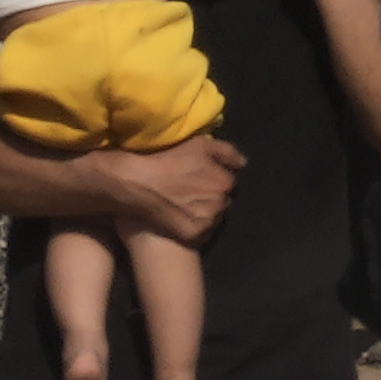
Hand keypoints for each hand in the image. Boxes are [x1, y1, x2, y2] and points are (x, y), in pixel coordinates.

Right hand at [91, 134, 246, 245]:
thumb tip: (243, 163)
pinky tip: (179, 216)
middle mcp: (221, 204)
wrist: (137, 183)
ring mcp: (208, 222)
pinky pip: (201, 231)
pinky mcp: (193, 235)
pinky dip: (195, 225)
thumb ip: (226, 152)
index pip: (229, 182)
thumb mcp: (199, 145)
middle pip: (222, 200)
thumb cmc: (168, 159)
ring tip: (184, 203)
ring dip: (205, 210)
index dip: (215, 178)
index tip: (199, 176)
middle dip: (212, 195)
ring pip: (213, 216)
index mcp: (225, 182)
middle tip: (191, 190)